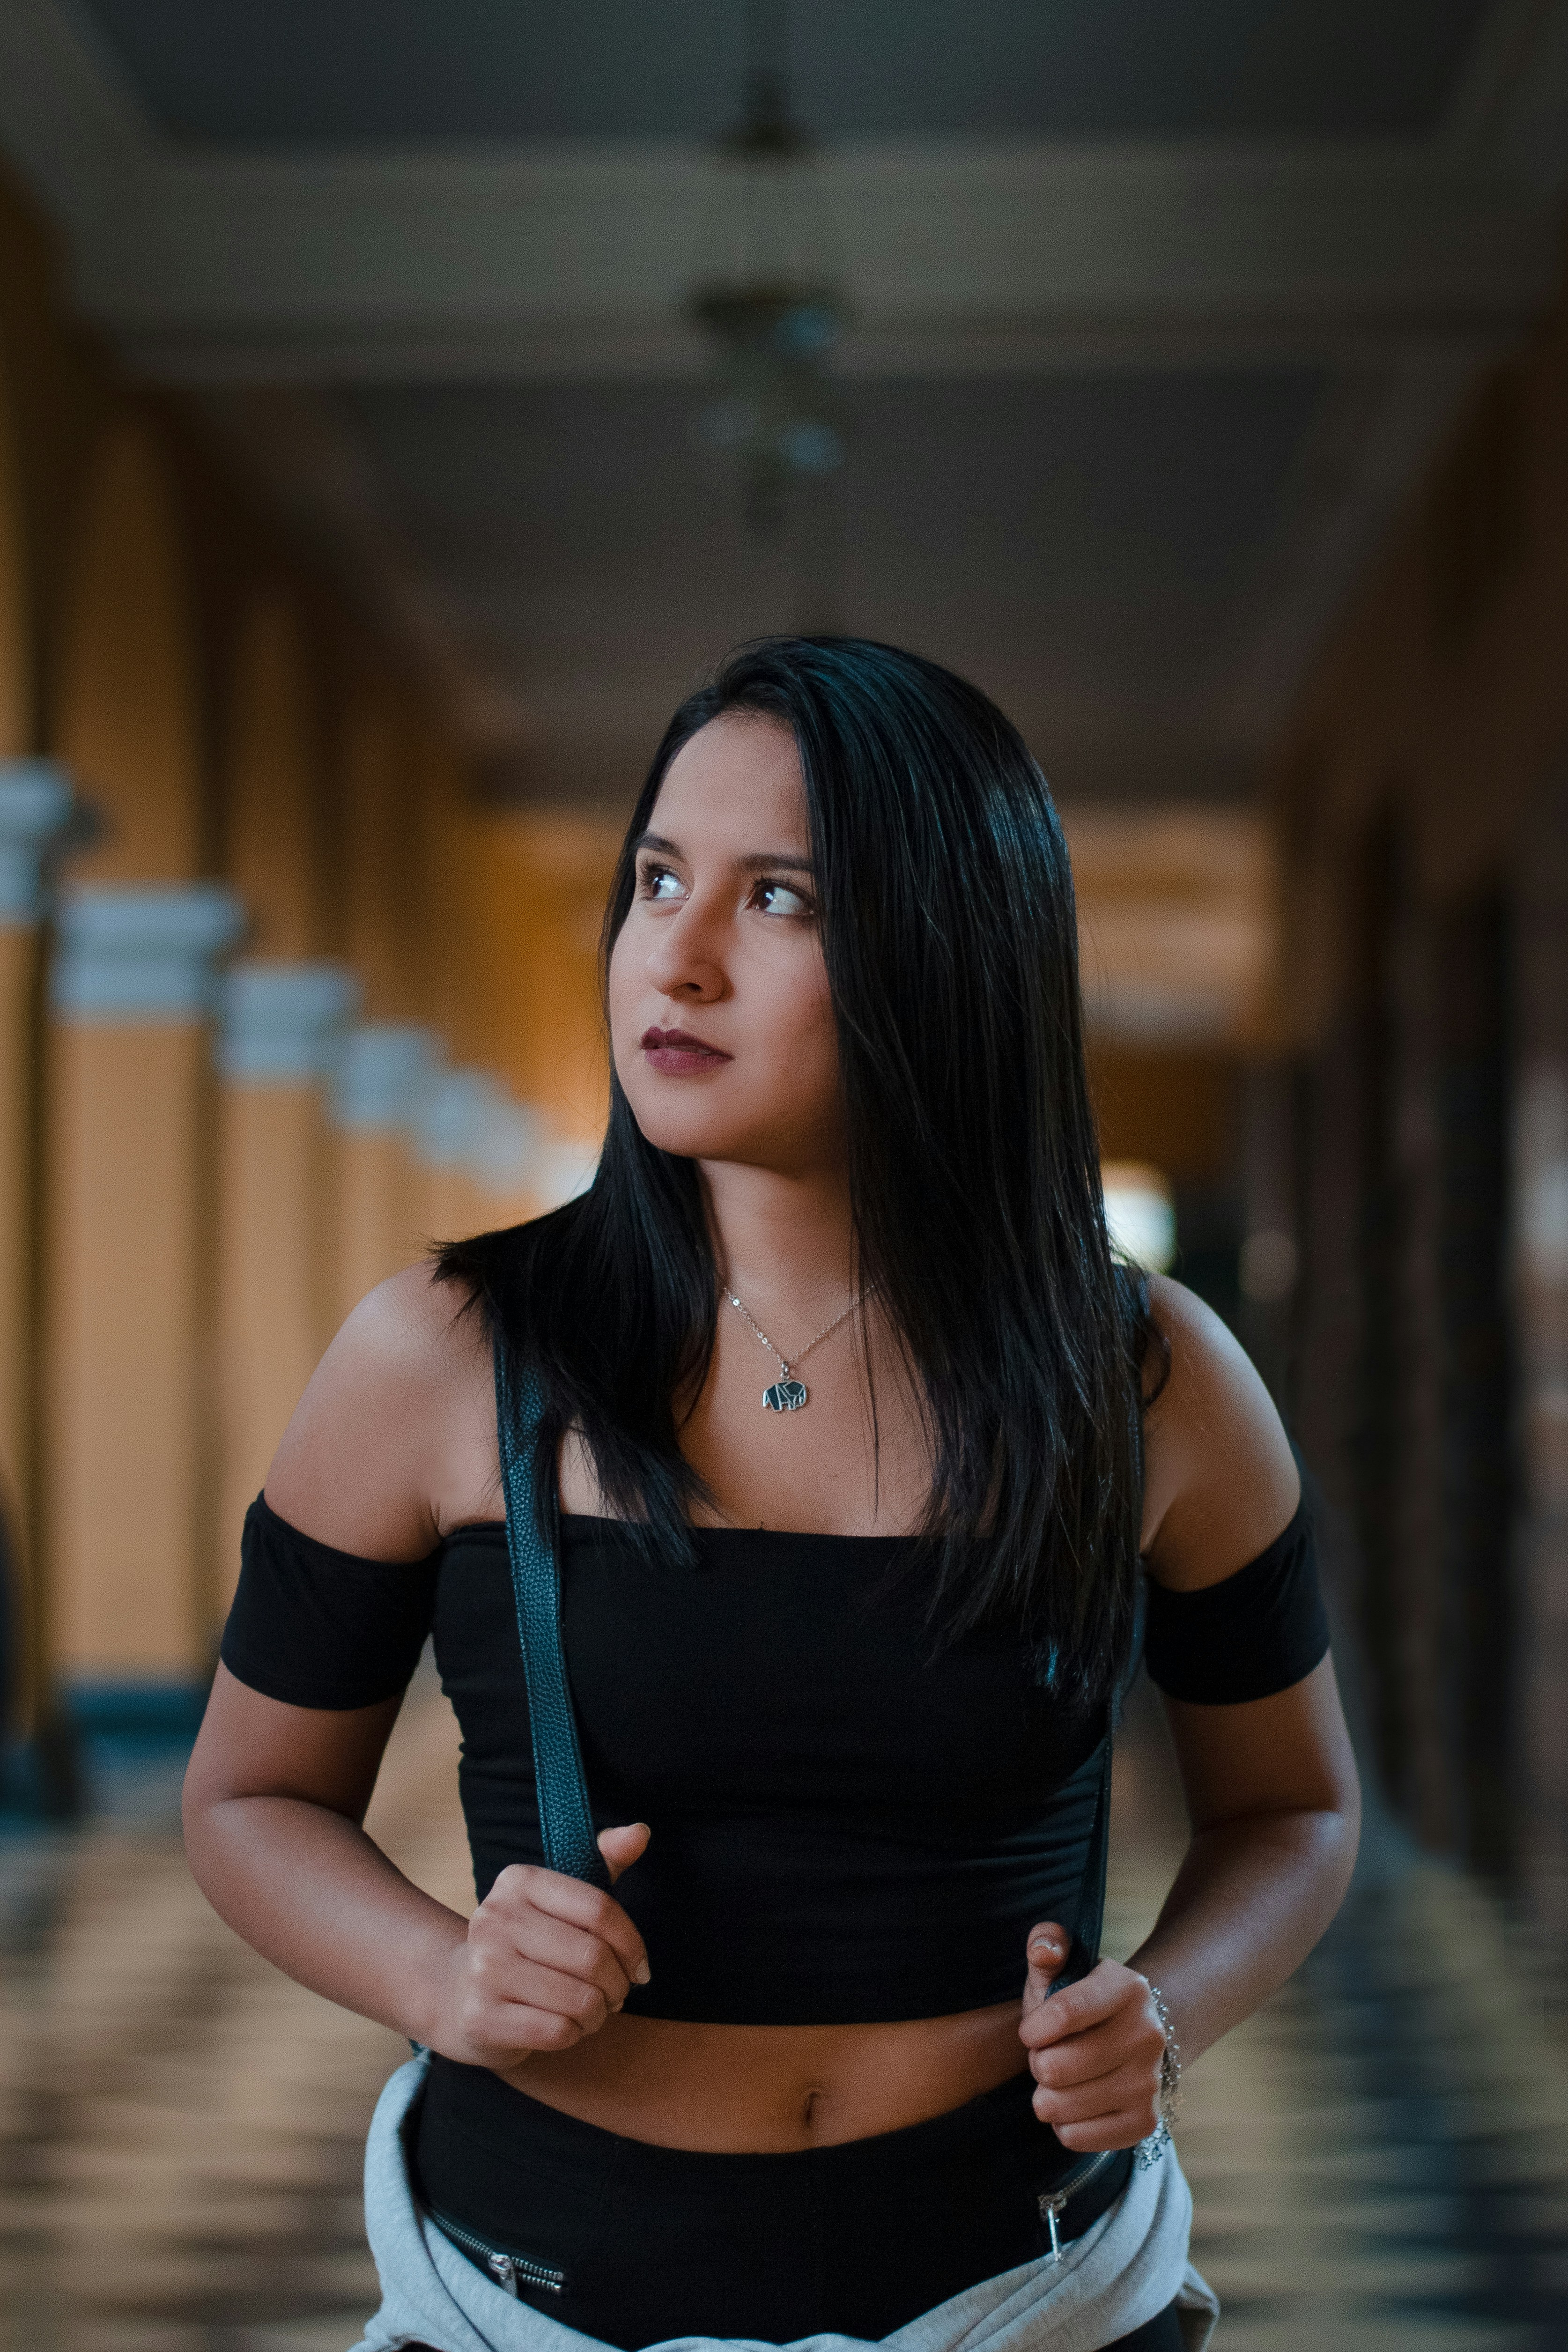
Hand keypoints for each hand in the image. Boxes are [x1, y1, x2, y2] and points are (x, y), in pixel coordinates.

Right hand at [430, 1823, 651, 2068]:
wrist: (461, 1996)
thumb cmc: (530, 1944)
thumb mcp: (563, 1899)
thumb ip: (604, 1862)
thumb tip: (641, 1832)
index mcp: (518, 1881)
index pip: (600, 1909)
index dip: (632, 1944)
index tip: (639, 1967)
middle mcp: (494, 1919)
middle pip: (592, 1956)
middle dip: (618, 1984)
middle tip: (616, 1994)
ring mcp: (483, 1969)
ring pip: (579, 1999)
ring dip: (598, 2012)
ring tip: (592, 2010)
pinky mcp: (481, 2018)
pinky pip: (558, 2031)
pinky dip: (574, 2034)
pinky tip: (565, 2026)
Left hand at [1017, 1920, 1165, 2150]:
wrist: (1132, 2039)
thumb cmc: (1081, 2003)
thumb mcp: (1064, 1968)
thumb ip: (1047, 1945)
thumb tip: (1043, 1948)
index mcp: (1128, 1987)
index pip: (1065, 2011)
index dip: (1033, 2028)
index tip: (1029, 2032)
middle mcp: (1148, 2034)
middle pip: (1056, 2067)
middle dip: (1037, 2063)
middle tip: (1047, 2056)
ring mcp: (1150, 2081)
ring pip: (1061, 2106)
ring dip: (1046, 2096)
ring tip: (1059, 2080)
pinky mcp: (1145, 2122)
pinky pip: (1076, 2137)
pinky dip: (1064, 2125)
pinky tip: (1075, 2103)